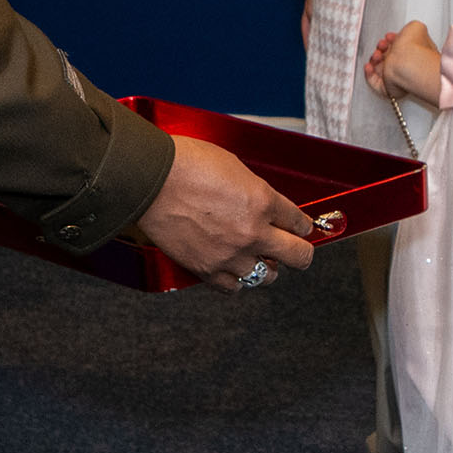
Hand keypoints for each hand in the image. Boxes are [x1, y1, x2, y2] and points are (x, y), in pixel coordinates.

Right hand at [134, 134, 315, 292]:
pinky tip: (234, 269)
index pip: (299, 222)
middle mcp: (253, 232)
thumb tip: (264, 205)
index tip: (301, 227)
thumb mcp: (235, 167)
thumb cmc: (186, 164)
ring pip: (268, 277)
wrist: (149, 180)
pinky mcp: (206, 270)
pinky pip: (234, 288)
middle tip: (296, 248)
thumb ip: (255, 191)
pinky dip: (237, 280)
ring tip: (260, 258)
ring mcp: (230, 255)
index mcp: (263, 201)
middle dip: (301, 252)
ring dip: (267, 267)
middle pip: (298, 256)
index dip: (303, 225)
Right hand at [364, 21, 442, 107]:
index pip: (400, 47)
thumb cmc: (414, 47)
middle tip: (382, 45)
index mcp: (414, 53)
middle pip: (389, 57)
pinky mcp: (388, 88)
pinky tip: (369, 66)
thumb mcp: (415, 28)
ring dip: (374, 59)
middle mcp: (406, 66)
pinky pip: (375, 82)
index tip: (388, 37)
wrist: (409, 63)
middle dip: (382, 48)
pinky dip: (369, 74)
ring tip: (377, 55)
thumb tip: (408, 30)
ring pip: (380, 68)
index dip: (392, 41)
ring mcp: (397, 77)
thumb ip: (410, 28)